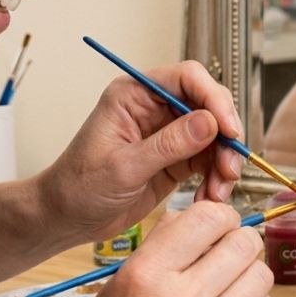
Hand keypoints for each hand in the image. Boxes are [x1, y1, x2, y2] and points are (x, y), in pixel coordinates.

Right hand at [28, 201, 274, 296]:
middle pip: (244, 243)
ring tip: (227, 286)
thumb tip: (195, 216)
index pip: (209, 217)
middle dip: (238, 242)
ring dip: (248, 274)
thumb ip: (159, 246)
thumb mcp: (118, 285)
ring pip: (262, 276)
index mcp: (145, 274)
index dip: (220, 217)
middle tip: (226, 255)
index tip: (216, 227)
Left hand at [38, 60, 244, 242]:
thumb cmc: (79, 187)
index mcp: (134, 95)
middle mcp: (154, 108)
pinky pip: (208, 161)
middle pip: (208, 106)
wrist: (66, 218)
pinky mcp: (176, 159)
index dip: (214, 99)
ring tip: (217, 192)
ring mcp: (167, 134)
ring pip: (214, 136)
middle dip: (225, 136)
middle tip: (229, 168)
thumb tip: (210, 124)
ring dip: (223, 163)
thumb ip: (168, 145)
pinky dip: (216, 178)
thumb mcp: (124, 168)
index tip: (228, 130)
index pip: (187, 78)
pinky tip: (209, 197)